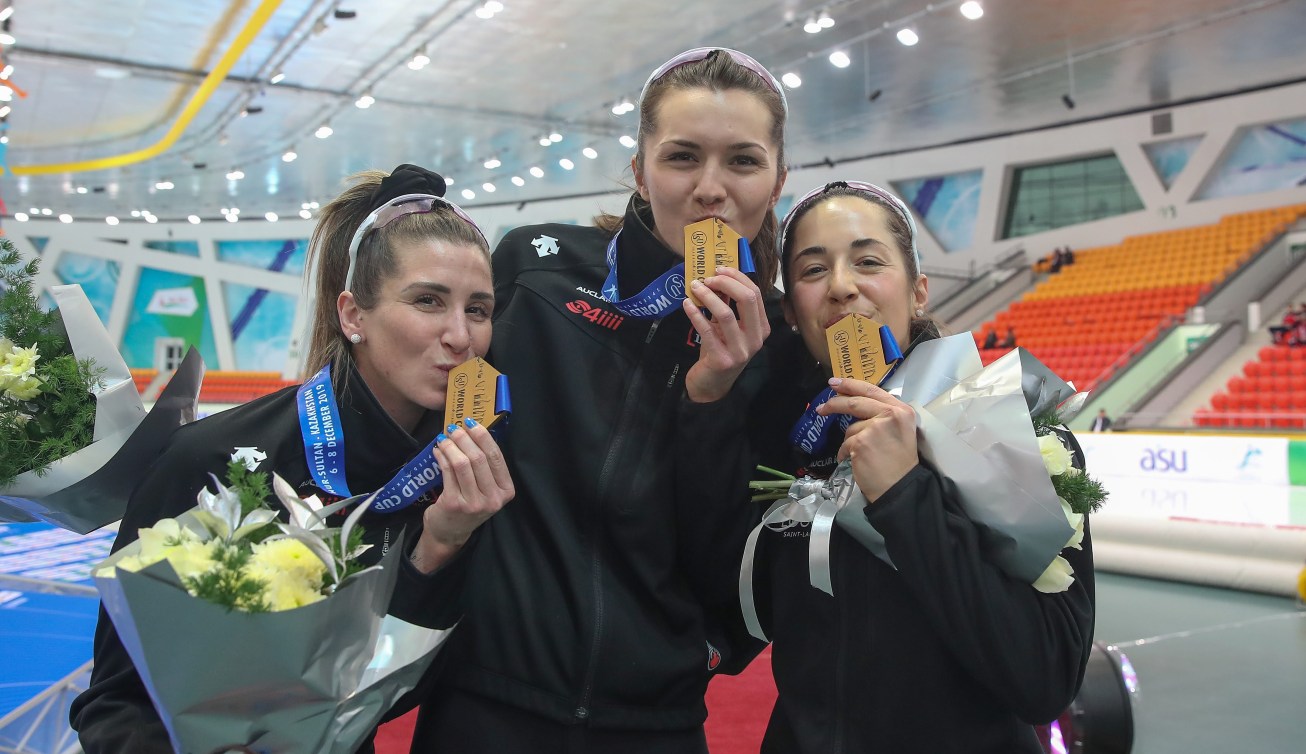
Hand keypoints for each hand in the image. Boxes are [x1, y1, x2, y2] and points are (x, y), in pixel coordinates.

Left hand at [410, 419, 513, 572]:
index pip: (496, 457)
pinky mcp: (454, 504)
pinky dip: (441, 457)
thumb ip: (485, 466)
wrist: (450, 532)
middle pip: (479, 458)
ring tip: (443, 438)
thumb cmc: (469, 504)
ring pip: (462, 463)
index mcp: (506, 491)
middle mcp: (493, 498)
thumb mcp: (485, 488)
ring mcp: (473, 503)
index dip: (483, 437)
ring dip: (451, 446)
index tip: (471, 424)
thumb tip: (473, 432)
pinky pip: (447, 472)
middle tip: (453, 428)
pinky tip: (438, 450)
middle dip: (464, 438)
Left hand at [682, 267, 770, 402]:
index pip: (755, 294)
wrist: (712, 384)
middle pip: (746, 299)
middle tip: (706, 278)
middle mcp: (756, 339)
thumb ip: (728, 305)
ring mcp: (740, 351)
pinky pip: (707, 330)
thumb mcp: (727, 327)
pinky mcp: (722, 359)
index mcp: (761, 327)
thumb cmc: (720, 350)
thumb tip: (717, 277)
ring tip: (695, 287)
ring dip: (708, 296)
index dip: (737, 277)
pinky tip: (687, 304)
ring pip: (726, 313)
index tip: (719, 269)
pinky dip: (695, 314)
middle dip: (725, 282)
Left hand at [818, 377, 918, 502]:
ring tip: (862, 455)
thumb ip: (883, 416)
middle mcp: (890, 414)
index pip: (873, 390)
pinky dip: (845, 453)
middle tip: (822, 407)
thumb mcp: (900, 431)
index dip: (851, 384)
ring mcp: (874, 427)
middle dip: (835, 403)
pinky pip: (845, 444)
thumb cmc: (900, 463)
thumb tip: (856, 405)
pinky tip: (856, 461)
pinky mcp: (860, 442)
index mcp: (901, 410)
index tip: (835, 383)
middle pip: (856, 402)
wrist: (900, 487)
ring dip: (850, 441)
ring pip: (851, 428)